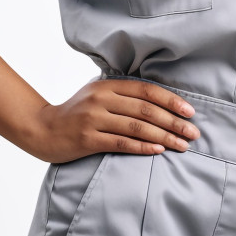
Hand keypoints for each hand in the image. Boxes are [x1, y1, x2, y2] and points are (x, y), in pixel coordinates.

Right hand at [27, 78, 199, 162]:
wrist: (42, 129)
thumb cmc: (77, 112)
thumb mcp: (98, 94)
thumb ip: (123, 93)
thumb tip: (162, 100)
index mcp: (108, 85)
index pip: (147, 91)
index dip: (171, 100)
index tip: (190, 112)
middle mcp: (102, 99)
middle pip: (146, 110)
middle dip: (174, 122)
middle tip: (193, 133)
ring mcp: (94, 119)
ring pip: (137, 127)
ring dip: (164, 137)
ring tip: (182, 145)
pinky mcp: (87, 139)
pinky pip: (122, 142)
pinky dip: (143, 147)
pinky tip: (159, 150)